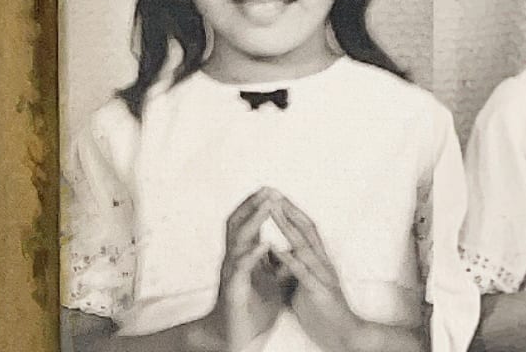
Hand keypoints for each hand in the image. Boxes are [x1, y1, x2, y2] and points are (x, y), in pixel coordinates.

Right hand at [207, 187, 286, 348]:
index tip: (271, 189)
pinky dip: (252, 254)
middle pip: (237, 224)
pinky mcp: (233, 290)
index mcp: (244, 256)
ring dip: (253, 221)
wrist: (237, 336)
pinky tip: (263, 244)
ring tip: (266, 206)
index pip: (247, 223)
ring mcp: (232, 273)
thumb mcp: (270, 281)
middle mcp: (234, 260)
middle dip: (252, 205)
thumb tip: (294, 247)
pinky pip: (241, 269)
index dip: (256, 206)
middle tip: (267, 189)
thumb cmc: (252, 307)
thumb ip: (278, 263)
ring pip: (238, 240)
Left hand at [270, 195, 362, 348]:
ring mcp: (321, 275)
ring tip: (273, 209)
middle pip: (306, 229)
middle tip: (273, 192)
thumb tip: (280, 256)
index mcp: (318, 261)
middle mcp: (322, 262)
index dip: (291, 212)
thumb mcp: (307, 285)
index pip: (306, 230)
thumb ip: (296, 269)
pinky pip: (301, 272)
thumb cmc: (323, 312)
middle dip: (289, 210)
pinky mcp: (318, 291)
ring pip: (303, 244)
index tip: (275, 197)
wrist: (345, 334)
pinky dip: (288, 258)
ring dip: (287, 225)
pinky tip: (275, 248)